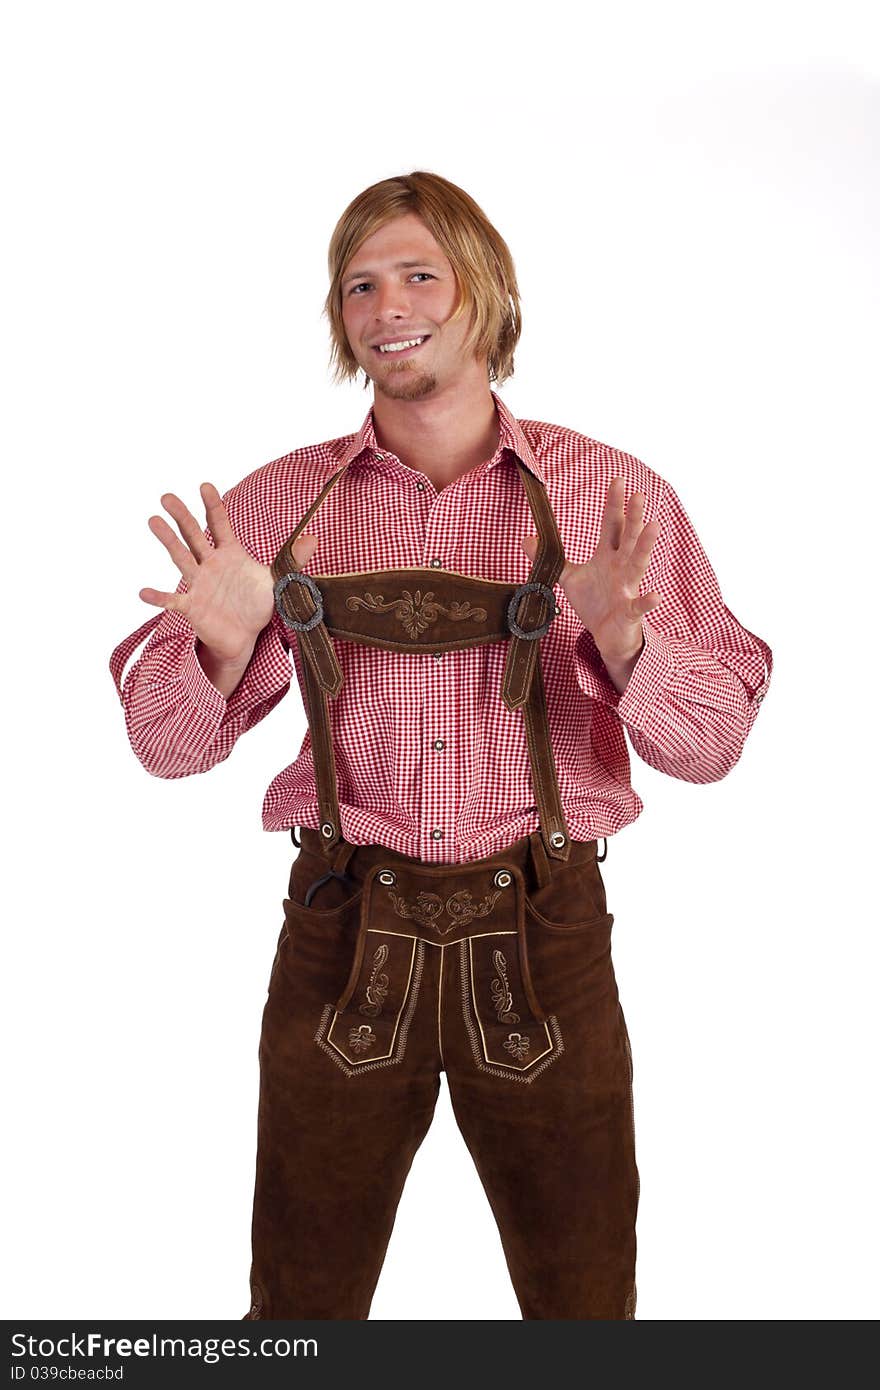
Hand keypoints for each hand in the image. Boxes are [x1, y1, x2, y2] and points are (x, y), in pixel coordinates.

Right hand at [140, 482, 319, 666]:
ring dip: (168, 540)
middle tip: (167, 496)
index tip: (205, 485)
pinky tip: (142, 592)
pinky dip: (158, 597)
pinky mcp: (192, 606)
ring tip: (153, 521)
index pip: (220, 525)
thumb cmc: (258, 605)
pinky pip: (172, 601)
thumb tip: (314, 539)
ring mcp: (199, 584)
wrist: (245, 637)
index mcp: (231, 554)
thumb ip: (294, 560)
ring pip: (181, 559)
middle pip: (194, 536)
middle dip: (182, 516)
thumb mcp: (279, 582)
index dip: (213, 506)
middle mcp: (211, 565)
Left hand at [522, 476, 661, 682]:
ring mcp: (628, 587)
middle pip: (628, 537)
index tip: (617, 481)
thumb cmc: (594, 602)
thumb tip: (526, 539)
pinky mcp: (630, 611)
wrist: (607, 635)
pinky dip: (648, 601)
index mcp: (608, 556)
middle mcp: (621, 567)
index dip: (614, 504)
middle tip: (638, 494)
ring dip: (645, 545)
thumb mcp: (569, 578)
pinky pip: (639, 605)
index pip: (612, 525)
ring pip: (638, 563)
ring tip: (653, 526)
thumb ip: (553, 559)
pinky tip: (655, 595)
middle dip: (633, 517)